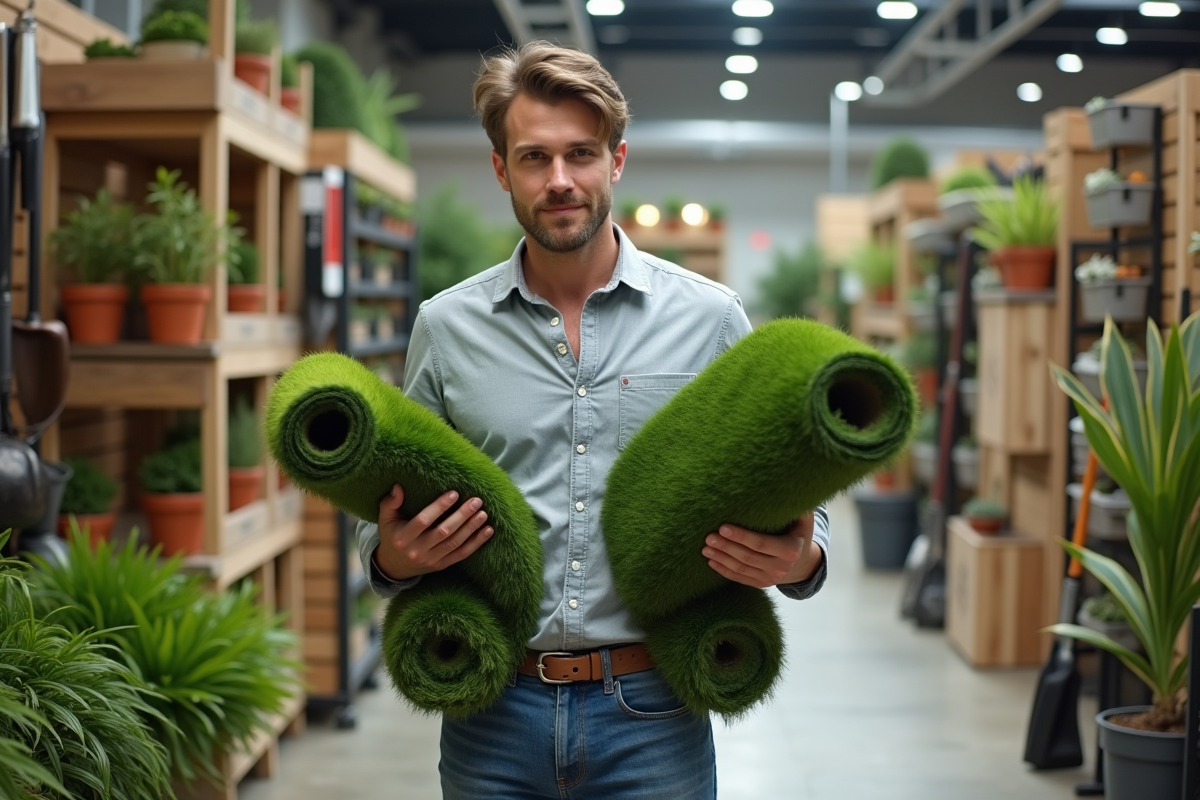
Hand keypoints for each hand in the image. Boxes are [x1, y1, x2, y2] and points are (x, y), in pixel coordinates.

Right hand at [373, 484, 493, 580]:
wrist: (394, 567)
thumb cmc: (392, 536)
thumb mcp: (386, 520)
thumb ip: (390, 503)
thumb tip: (398, 486)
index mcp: (403, 537)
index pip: (423, 521)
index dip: (439, 507)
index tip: (454, 493)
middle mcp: (417, 550)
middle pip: (443, 532)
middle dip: (462, 516)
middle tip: (476, 501)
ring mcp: (431, 560)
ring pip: (454, 543)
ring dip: (471, 528)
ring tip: (483, 513)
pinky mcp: (442, 565)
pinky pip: (462, 554)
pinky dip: (476, 543)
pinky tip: (488, 531)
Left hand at [702, 513, 821, 588]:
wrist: (803, 563)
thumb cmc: (798, 533)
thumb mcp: (803, 520)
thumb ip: (796, 507)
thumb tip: (784, 487)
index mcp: (791, 550)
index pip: (761, 543)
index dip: (741, 536)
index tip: (723, 527)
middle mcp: (781, 567)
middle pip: (748, 557)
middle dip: (726, 547)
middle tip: (709, 537)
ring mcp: (770, 578)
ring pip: (741, 568)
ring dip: (721, 558)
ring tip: (705, 548)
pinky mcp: (761, 584)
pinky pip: (740, 578)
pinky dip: (724, 570)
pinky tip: (711, 562)